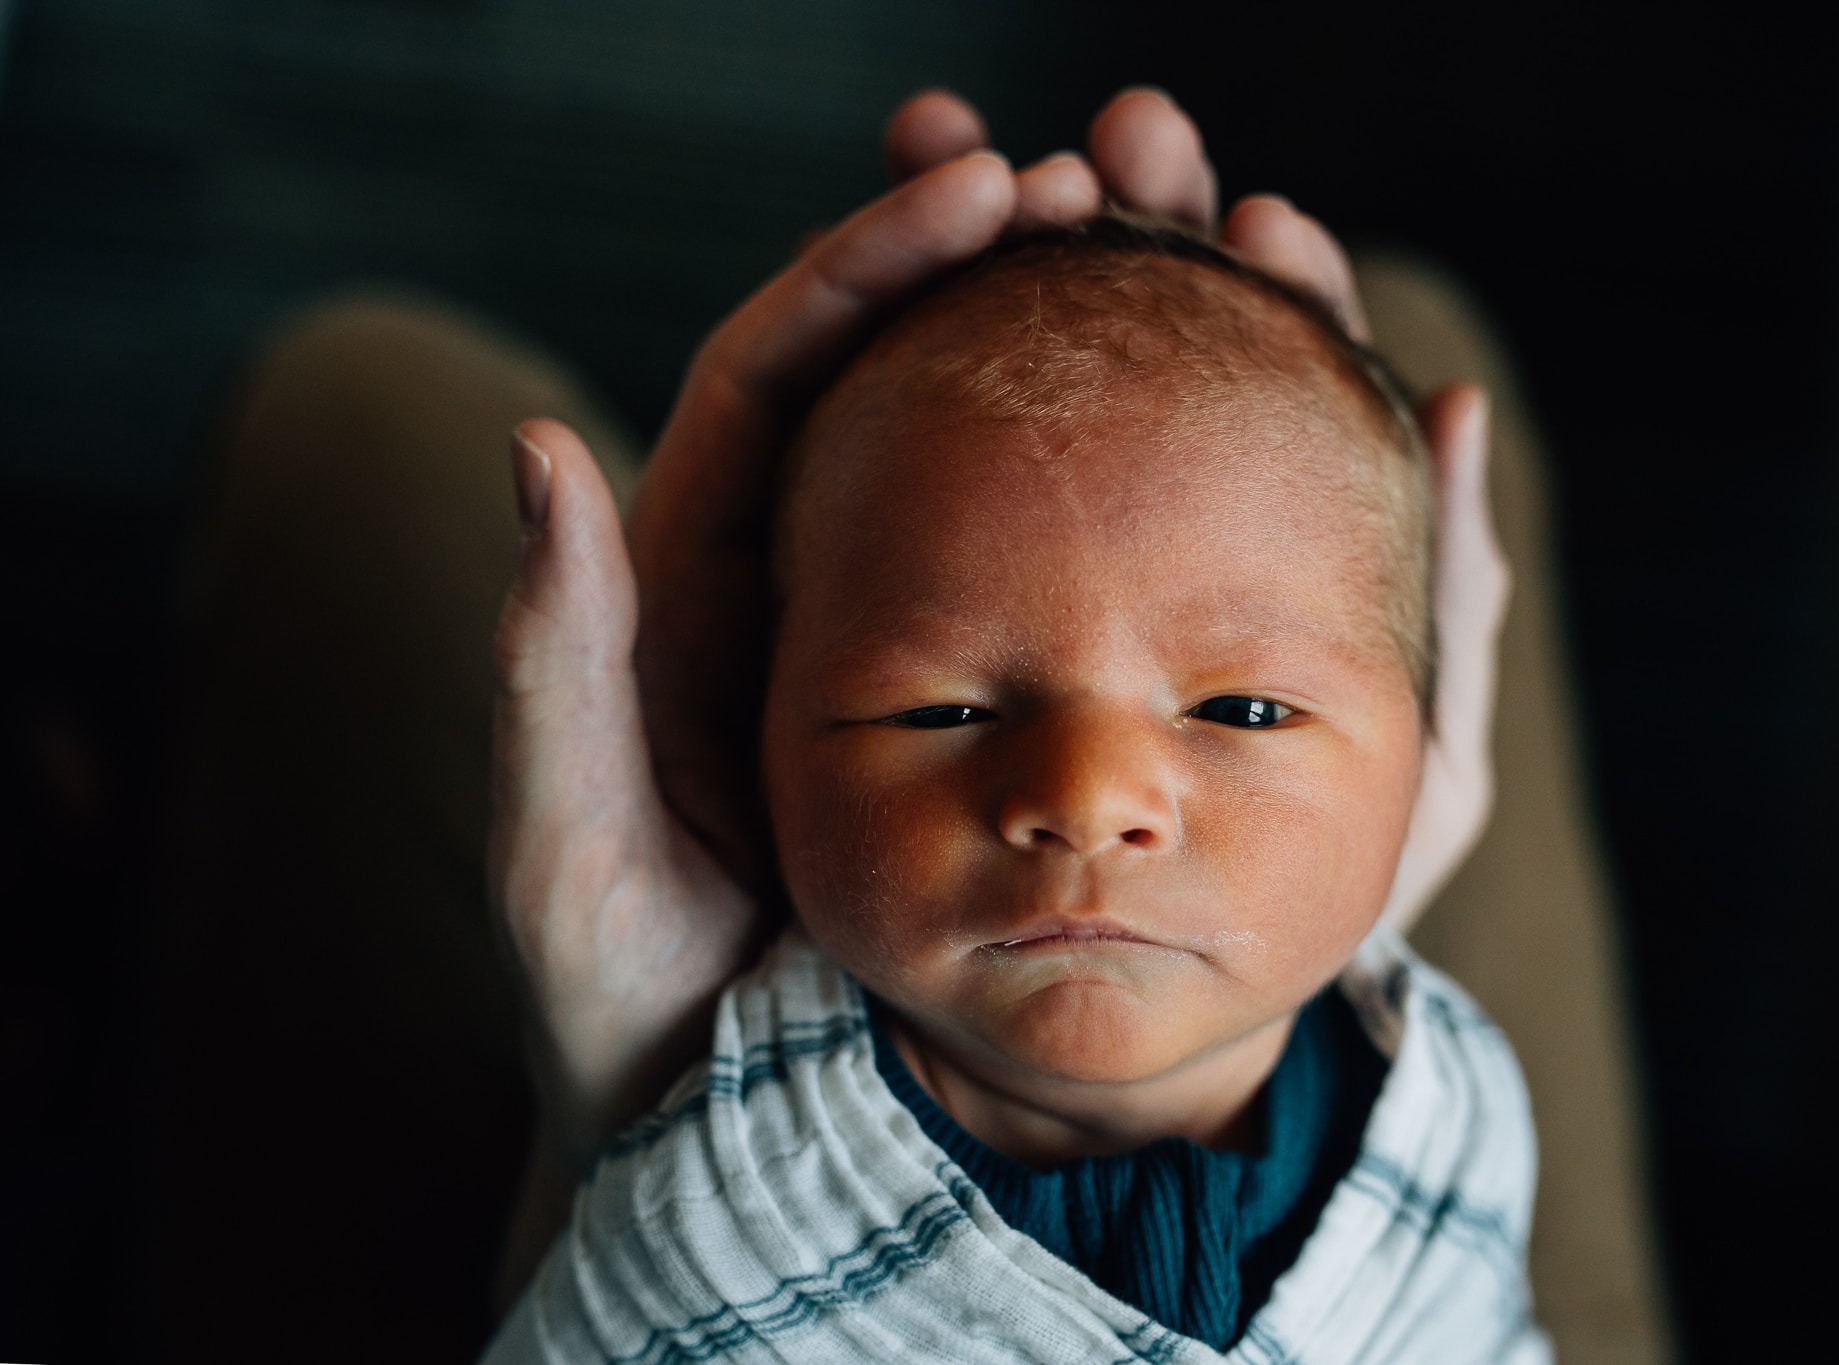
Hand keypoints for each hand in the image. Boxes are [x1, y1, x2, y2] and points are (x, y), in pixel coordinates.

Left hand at [491, 89, 1507, 1177]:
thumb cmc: (627, 1010)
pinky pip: (1075, 577)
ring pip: (1003, 458)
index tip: (990, 191)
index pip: (781, 370)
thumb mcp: (570, 846)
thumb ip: (554, 666)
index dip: (877, 264)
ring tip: (1213, 256)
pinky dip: (1147, 495)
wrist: (729, 1144)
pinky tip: (1241, 439)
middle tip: (1123, 173)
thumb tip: (534, 446)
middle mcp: (810, 584)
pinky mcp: (997, 719)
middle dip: (1002, 262)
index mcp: (701, 584)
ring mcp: (915, 645)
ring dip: (1087, 350)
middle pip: (902, 374)